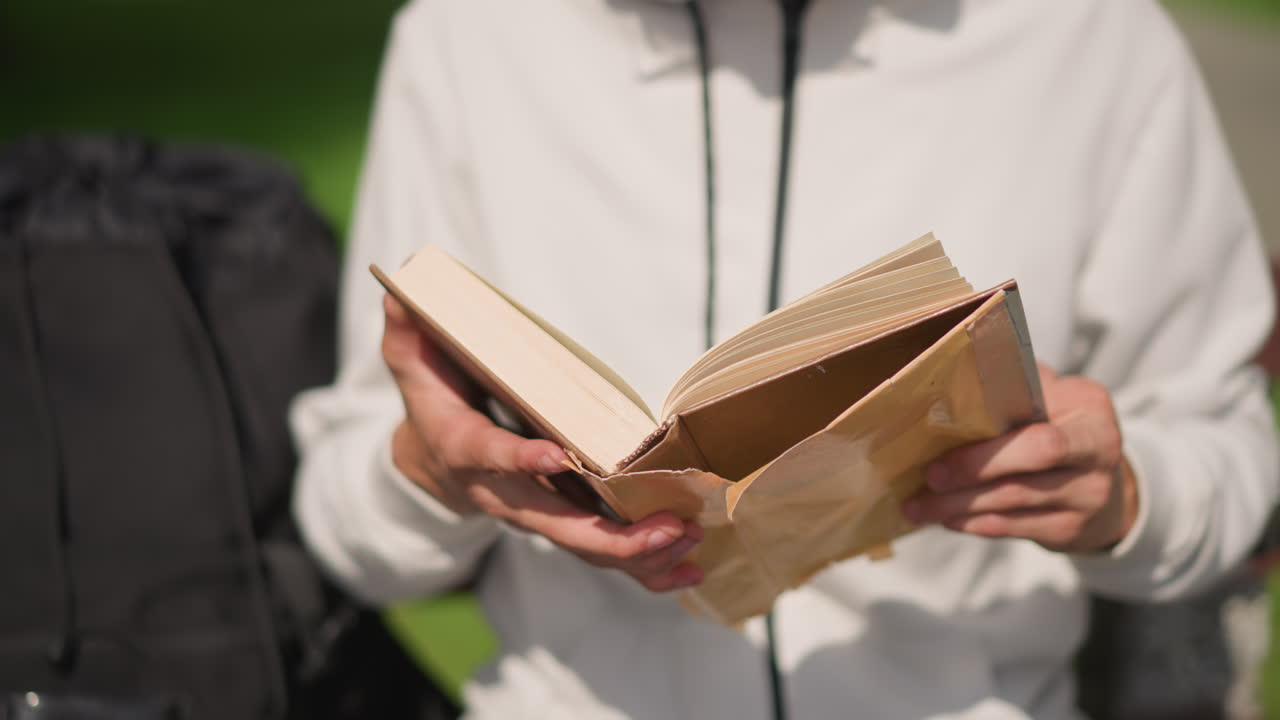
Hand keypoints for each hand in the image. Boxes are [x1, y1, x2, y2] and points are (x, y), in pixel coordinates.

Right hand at [381, 294, 702, 591]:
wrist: (429, 461)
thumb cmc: (433, 400)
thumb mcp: (411, 360)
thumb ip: (410, 327)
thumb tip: (404, 281)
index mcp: (466, 449)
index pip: (491, 457)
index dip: (521, 460)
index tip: (558, 456)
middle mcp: (503, 492)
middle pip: (556, 524)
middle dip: (611, 536)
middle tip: (665, 528)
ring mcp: (535, 513)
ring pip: (585, 546)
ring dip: (639, 554)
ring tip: (688, 545)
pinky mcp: (561, 521)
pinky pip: (601, 553)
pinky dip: (644, 565)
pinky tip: (689, 569)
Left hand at [902, 365, 1138, 552]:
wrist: (1107, 488)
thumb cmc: (1061, 429)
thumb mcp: (1052, 399)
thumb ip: (1013, 390)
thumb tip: (950, 385)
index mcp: (1089, 409)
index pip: (1042, 430)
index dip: (992, 442)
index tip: (945, 438)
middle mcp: (1098, 453)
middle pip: (1029, 465)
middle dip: (972, 470)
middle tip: (929, 477)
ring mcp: (1088, 496)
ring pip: (1012, 502)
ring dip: (959, 504)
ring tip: (919, 505)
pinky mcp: (1070, 530)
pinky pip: (1012, 527)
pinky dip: (973, 523)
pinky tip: (947, 517)